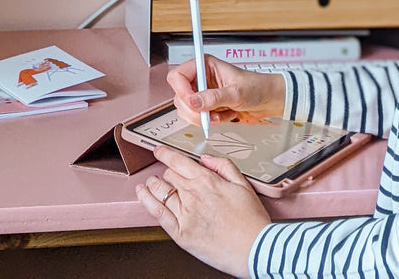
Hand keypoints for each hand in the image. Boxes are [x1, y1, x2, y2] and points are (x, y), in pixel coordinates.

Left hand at [136, 144, 270, 276]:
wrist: (255, 248)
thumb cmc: (251, 220)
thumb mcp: (243, 184)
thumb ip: (223, 166)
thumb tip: (206, 158)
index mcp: (207, 181)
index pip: (178, 161)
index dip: (165, 153)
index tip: (159, 151)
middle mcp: (193, 195)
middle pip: (169, 175)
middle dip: (166, 171)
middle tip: (166, 172)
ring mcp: (185, 215)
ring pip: (161, 191)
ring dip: (154, 184)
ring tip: (150, 182)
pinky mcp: (181, 234)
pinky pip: (158, 214)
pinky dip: (147, 201)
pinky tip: (143, 194)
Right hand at [167, 55, 285, 125]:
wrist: (268, 100)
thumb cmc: (256, 87)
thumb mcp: (236, 92)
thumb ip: (214, 97)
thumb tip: (194, 101)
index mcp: (205, 65)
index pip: (177, 75)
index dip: (182, 91)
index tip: (193, 103)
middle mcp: (201, 78)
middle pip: (179, 97)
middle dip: (195, 110)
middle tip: (210, 113)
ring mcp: (203, 94)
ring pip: (187, 110)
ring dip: (204, 118)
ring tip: (222, 113)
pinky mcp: (206, 107)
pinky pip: (197, 119)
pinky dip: (211, 122)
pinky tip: (225, 116)